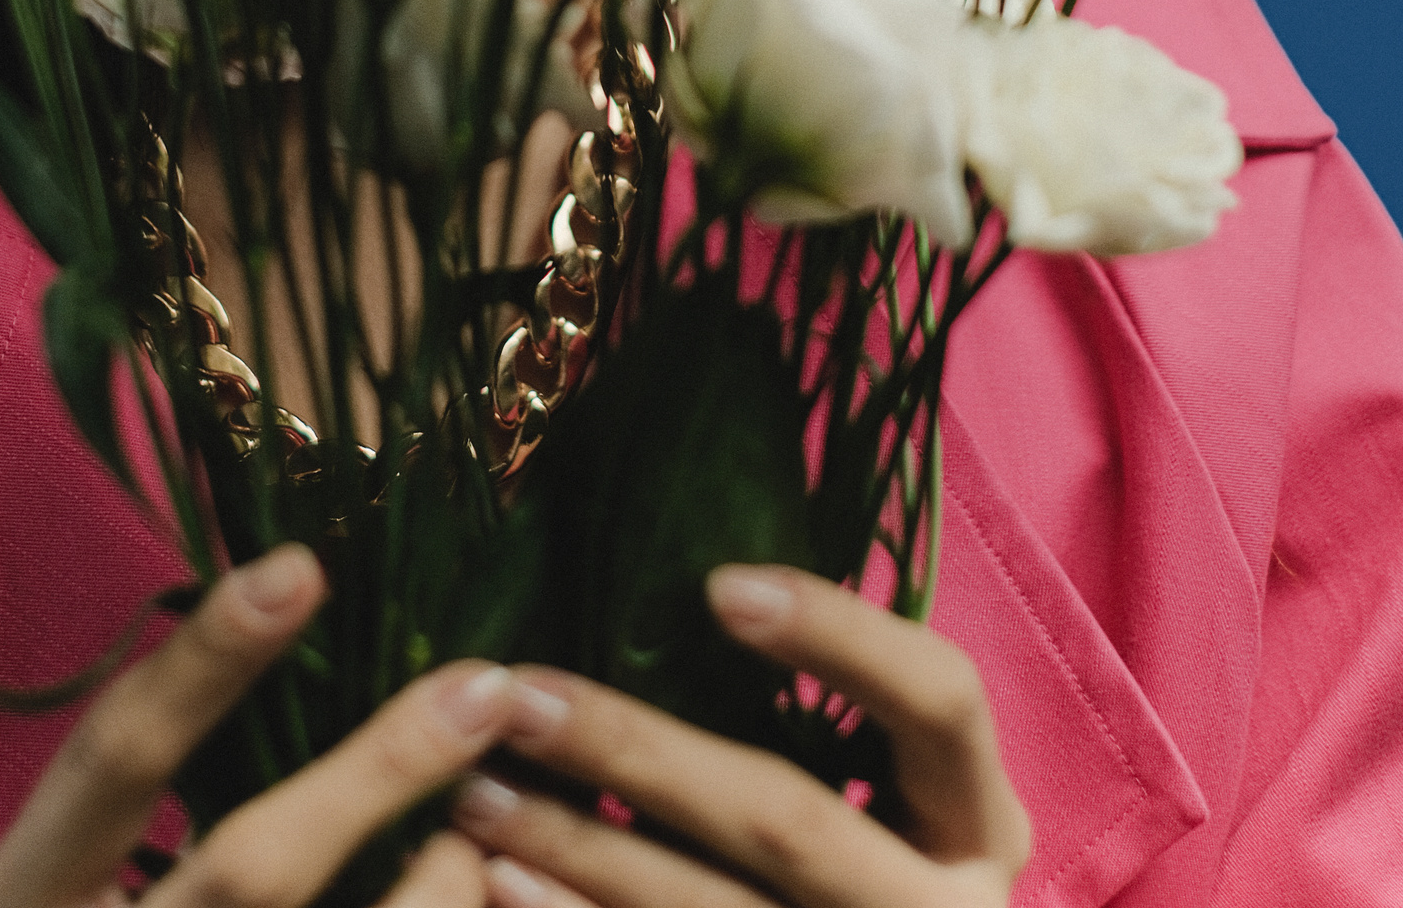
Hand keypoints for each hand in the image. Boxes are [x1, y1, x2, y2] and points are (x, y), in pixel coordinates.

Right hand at [0, 544, 541, 907]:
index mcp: (20, 903)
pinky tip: (480, 895)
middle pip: (250, 870)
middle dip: (376, 773)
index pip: (112, 758)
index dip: (205, 662)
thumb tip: (286, 618)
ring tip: (481, 841)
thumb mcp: (55, 890)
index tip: (302, 567)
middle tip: (481, 686)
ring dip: (435, 890)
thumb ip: (141, 795)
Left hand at [450, 565, 1030, 907]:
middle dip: (639, 751)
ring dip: (577, 846)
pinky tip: (501, 881)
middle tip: (518, 692)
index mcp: (981, 821)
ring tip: (476, 791)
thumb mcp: (893, 796)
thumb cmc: (877, 869)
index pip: (939, 696)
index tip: (716, 582)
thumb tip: (681, 580)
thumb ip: (828, 712)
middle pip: (790, 819)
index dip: (838, 634)